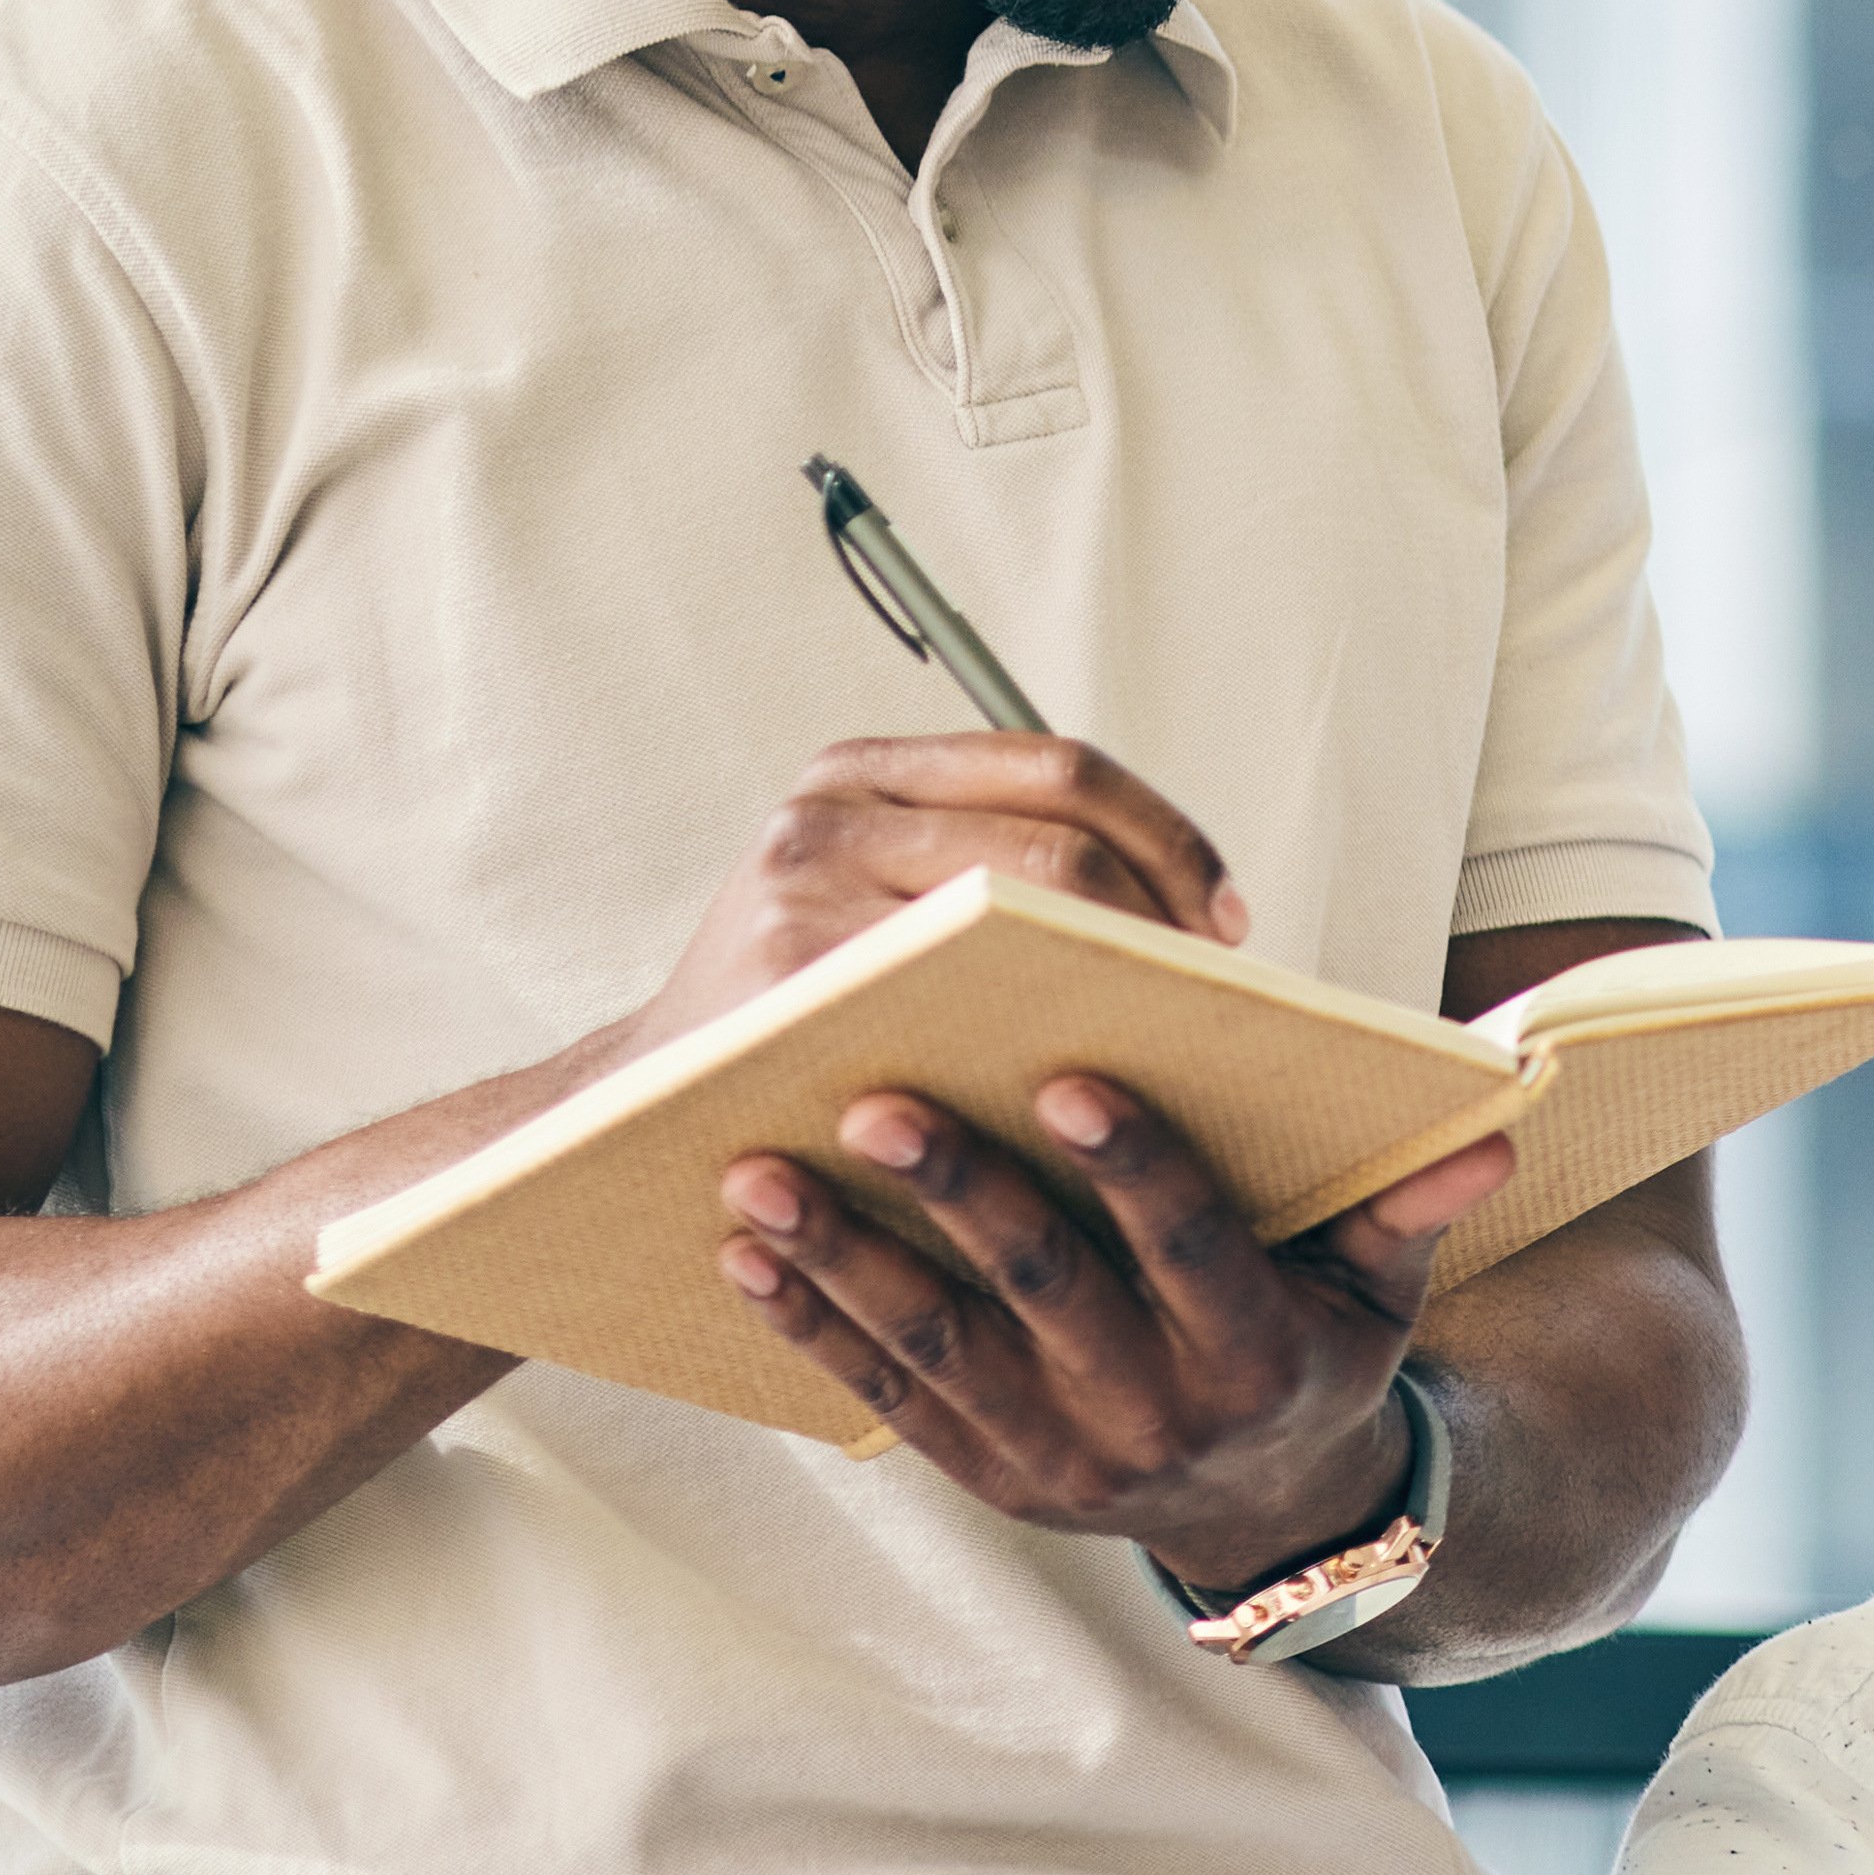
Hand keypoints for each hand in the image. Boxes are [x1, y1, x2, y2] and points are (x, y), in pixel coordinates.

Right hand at [620, 736, 1252, 1063]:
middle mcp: (824, 812)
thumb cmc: (802, 1014)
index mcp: (862, 772)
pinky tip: (1089, 1080)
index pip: (1061, 770)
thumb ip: (981, 866)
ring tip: (1175, 1033)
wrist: (644, 1104)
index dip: (1169, 840)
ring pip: (1024, 908)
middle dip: (1160, 916)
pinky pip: (964, 990)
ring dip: (1121, 975)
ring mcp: (799, 889)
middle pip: (1057, 840)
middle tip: (1218, 995)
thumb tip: (1199, 916)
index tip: (1229, 922)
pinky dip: (1046, 1028)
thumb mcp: (868, 900)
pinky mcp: (789, 972)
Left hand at [718, 1067, 1516, 1597]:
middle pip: (1042, 1293)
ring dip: (845, 1259)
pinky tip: (744, 1254)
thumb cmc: (1318, 1353)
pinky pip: (885, 1399)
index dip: (1138, 1169)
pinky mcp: (985, 1478)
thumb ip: (1409, 1211)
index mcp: (1255, 1358)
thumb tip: (1491, 1124)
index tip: (1073, 1076)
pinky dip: (812, 1328)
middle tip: (872, 1098)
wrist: (1268, 1520)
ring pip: (939, 1349)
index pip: (1191, 1252)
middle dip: (958, 1193)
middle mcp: (1153, 1418)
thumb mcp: (1382, 1298)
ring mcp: (1057, 1458)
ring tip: (759, 1172)